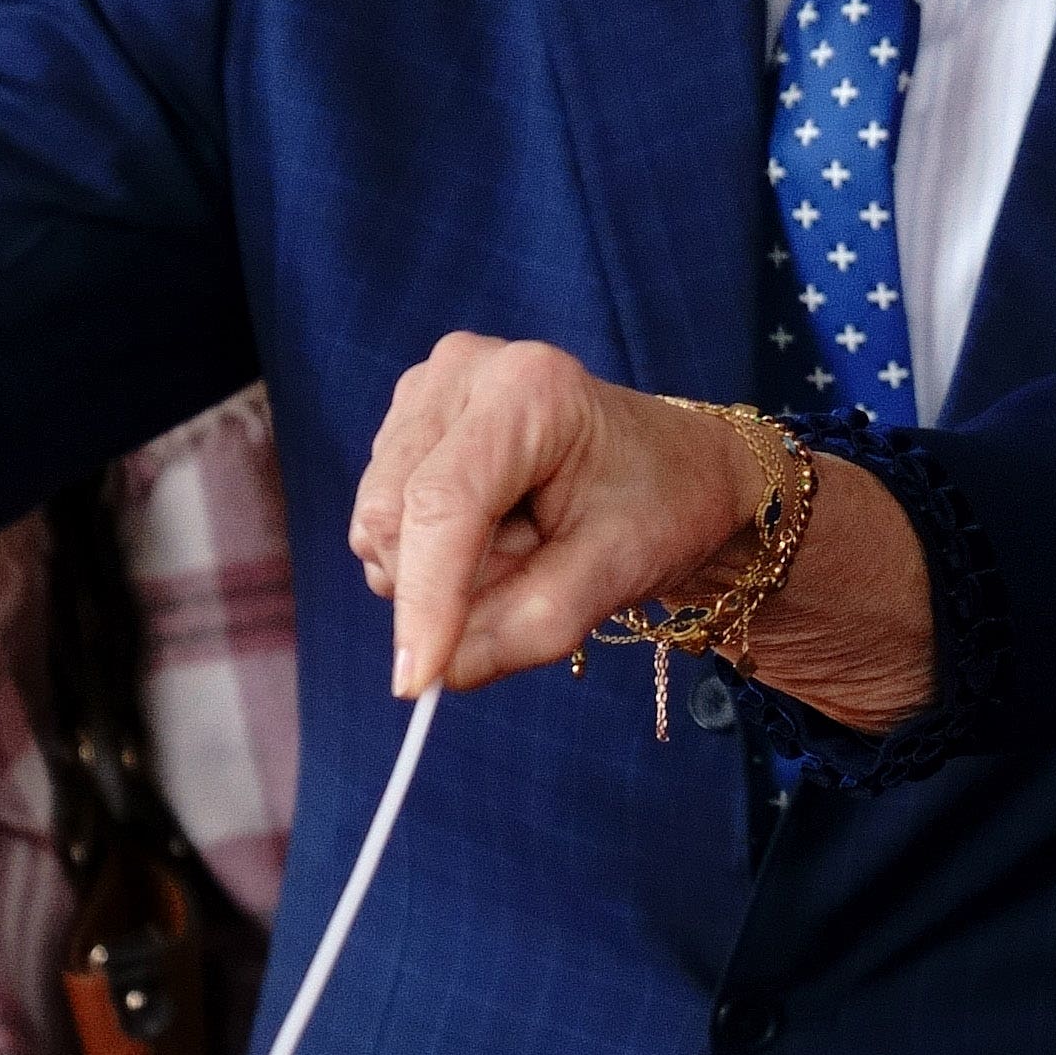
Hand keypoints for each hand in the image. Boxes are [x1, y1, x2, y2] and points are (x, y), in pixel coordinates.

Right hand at [351, 336, 818, 699]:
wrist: (675, 469)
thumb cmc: (660, 506)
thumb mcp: (613, 574)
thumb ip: (528, 627)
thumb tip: (436, 675)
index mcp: (529, 389)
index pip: (443, 505)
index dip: (424, 598)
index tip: (415, 682)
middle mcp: (464, 372)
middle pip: (394, 517)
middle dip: (447, 584)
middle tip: (534, 572)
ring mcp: (428, 392)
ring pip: (381, 526)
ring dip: (442, 570)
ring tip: (524, 545)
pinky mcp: (409, 422)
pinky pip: (387, 521)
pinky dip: (434, 553)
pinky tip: (495, 531)